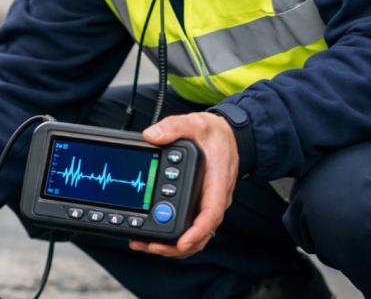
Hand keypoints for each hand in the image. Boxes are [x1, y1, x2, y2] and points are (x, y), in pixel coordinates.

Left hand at [128, 112, 238, 258]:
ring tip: (145, 244)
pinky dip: (171, 235)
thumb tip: (152, 135)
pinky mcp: (197, 204)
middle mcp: (212, 198)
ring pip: (193, 234)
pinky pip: (187, 226)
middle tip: (150, 246)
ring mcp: (205, 204)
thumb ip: (174, 127)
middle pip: (200, 234)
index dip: (197, 232)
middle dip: (176, 246)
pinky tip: (151, 233)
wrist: (226, 136)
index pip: (210, 214)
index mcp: (216, 182)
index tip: (182, 242)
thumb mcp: (195, 124)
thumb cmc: (214, 134)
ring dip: (171, 245)